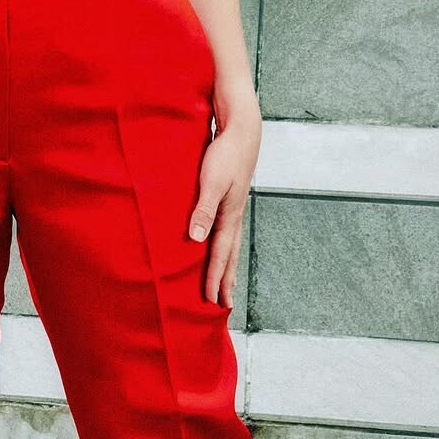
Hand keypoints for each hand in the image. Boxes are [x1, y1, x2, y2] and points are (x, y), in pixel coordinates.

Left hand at [187, 97, 262, 307]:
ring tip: (225, 284)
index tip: (211, 302)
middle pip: (229, 256)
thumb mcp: (211, 182)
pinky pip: (227, 232)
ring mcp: (234, 208)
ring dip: (227, 267)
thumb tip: (196, 240)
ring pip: (230, 245)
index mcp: (229, 216)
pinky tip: (218, 246)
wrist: (242, 133)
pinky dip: (224, 247)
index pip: (219, 255)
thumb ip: (203, 210)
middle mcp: (234, 216)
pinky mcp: (230, 199)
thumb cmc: (224, 155)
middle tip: (223, 306)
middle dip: (225, 281)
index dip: (214, 279)